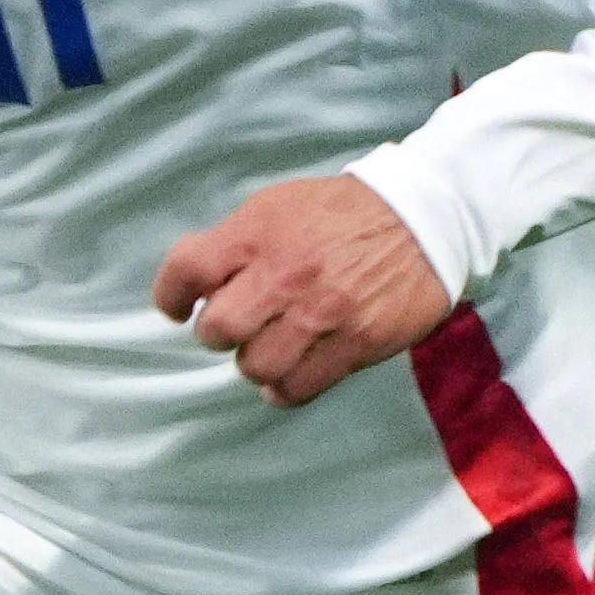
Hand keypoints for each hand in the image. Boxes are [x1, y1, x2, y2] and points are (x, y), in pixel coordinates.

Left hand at [151, 172, 449, 405]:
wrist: (424, 218)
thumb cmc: (341, 214)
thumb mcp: (277, 207)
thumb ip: (233, 243)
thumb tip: (193, 286)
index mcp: (260, 232)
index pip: (188, 269)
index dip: (170, 294)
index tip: (176, 306)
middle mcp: (286, 273)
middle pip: (217, 329)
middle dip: (218, 332)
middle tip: (236, 324)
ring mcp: (323, 312)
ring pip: (255, 366)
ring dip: (255, 361)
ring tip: (270, 346)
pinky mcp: (356, 343)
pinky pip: (298, 387)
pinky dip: (285, 387)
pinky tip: (290, 371)